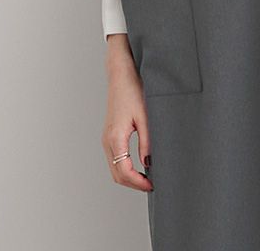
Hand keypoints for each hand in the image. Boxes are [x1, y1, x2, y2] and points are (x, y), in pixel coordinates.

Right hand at [101, 33, 153, 191]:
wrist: (121, 74)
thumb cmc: (133, 91)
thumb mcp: (145, 116)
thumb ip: (147, 141)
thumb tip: (149, 163)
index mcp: (115, 138)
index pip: (123, 172)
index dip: (138, 182)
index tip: (152, 185)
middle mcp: (107, 140)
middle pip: (117, 174)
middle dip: (133, 183)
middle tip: (152, 185)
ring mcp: (106, 138)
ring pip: (114, 168)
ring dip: (129, 177)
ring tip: (148, 177)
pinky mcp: (110, 134)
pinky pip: (115, 158)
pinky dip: (125, 167)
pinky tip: (139, 165)